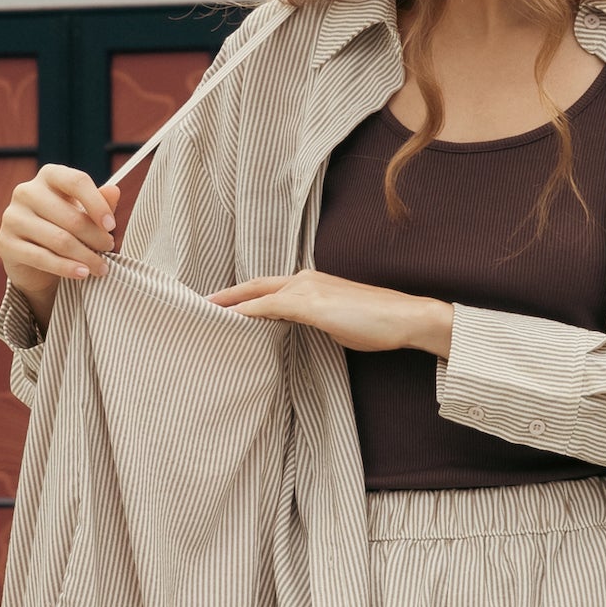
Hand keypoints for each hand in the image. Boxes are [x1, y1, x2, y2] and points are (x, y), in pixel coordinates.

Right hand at [0, 161, 119, 321]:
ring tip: (102, 267)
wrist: (34, 260)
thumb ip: (99, 203)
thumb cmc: (64, 228)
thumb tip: (114, 191)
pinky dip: (66, 268)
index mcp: (48, 176)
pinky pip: (41, 258)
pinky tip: (83, 274)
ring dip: (86, 256)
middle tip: (109, 250)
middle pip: (71, 216)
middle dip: (95, 237)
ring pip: (58, 239)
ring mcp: (12, 217)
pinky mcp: (5, 243)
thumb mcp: (84, 213)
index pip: (76, 182)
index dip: (97, 205)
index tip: (112, 226)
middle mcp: (26, 191)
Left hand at [213, 270, 455, 358]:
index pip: (269, 288)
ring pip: (257, 294)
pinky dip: (246, 312)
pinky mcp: (309, 303)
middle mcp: (304, 279)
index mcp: (311, 283)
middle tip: (201, 303)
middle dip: (227, 295)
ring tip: (206, 313)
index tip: (222, 305)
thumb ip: (313, 320)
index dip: (244, 296)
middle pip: (256, 285)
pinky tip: (228, 318)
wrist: (404, 317)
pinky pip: (267, 307)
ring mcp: (306, 289)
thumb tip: (298, 327)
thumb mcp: (337, 322)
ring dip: (231, 304)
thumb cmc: (377, 323)